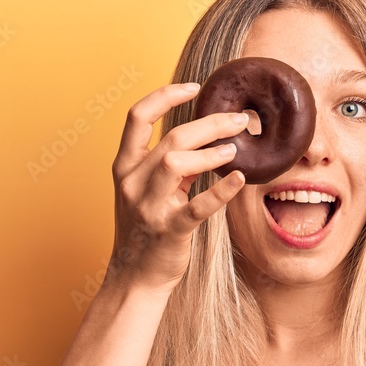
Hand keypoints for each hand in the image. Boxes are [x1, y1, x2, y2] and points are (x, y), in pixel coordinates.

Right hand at [105, 83, 249, 294]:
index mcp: (125, 167)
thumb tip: (207, 140)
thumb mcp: (149, 191)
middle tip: (240, 120)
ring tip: (234, 150)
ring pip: (176, 163)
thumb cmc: (147, 231)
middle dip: (210, 124)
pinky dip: (220, 191)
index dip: (165, 95)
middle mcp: (132, 182)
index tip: (195, 88)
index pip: (137, 116)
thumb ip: (170, 166)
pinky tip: (238, 179)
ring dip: (210, 153)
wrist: (134, 277)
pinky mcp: (169, 231)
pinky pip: (197, 207)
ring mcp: (148, 207)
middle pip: (171, 138)